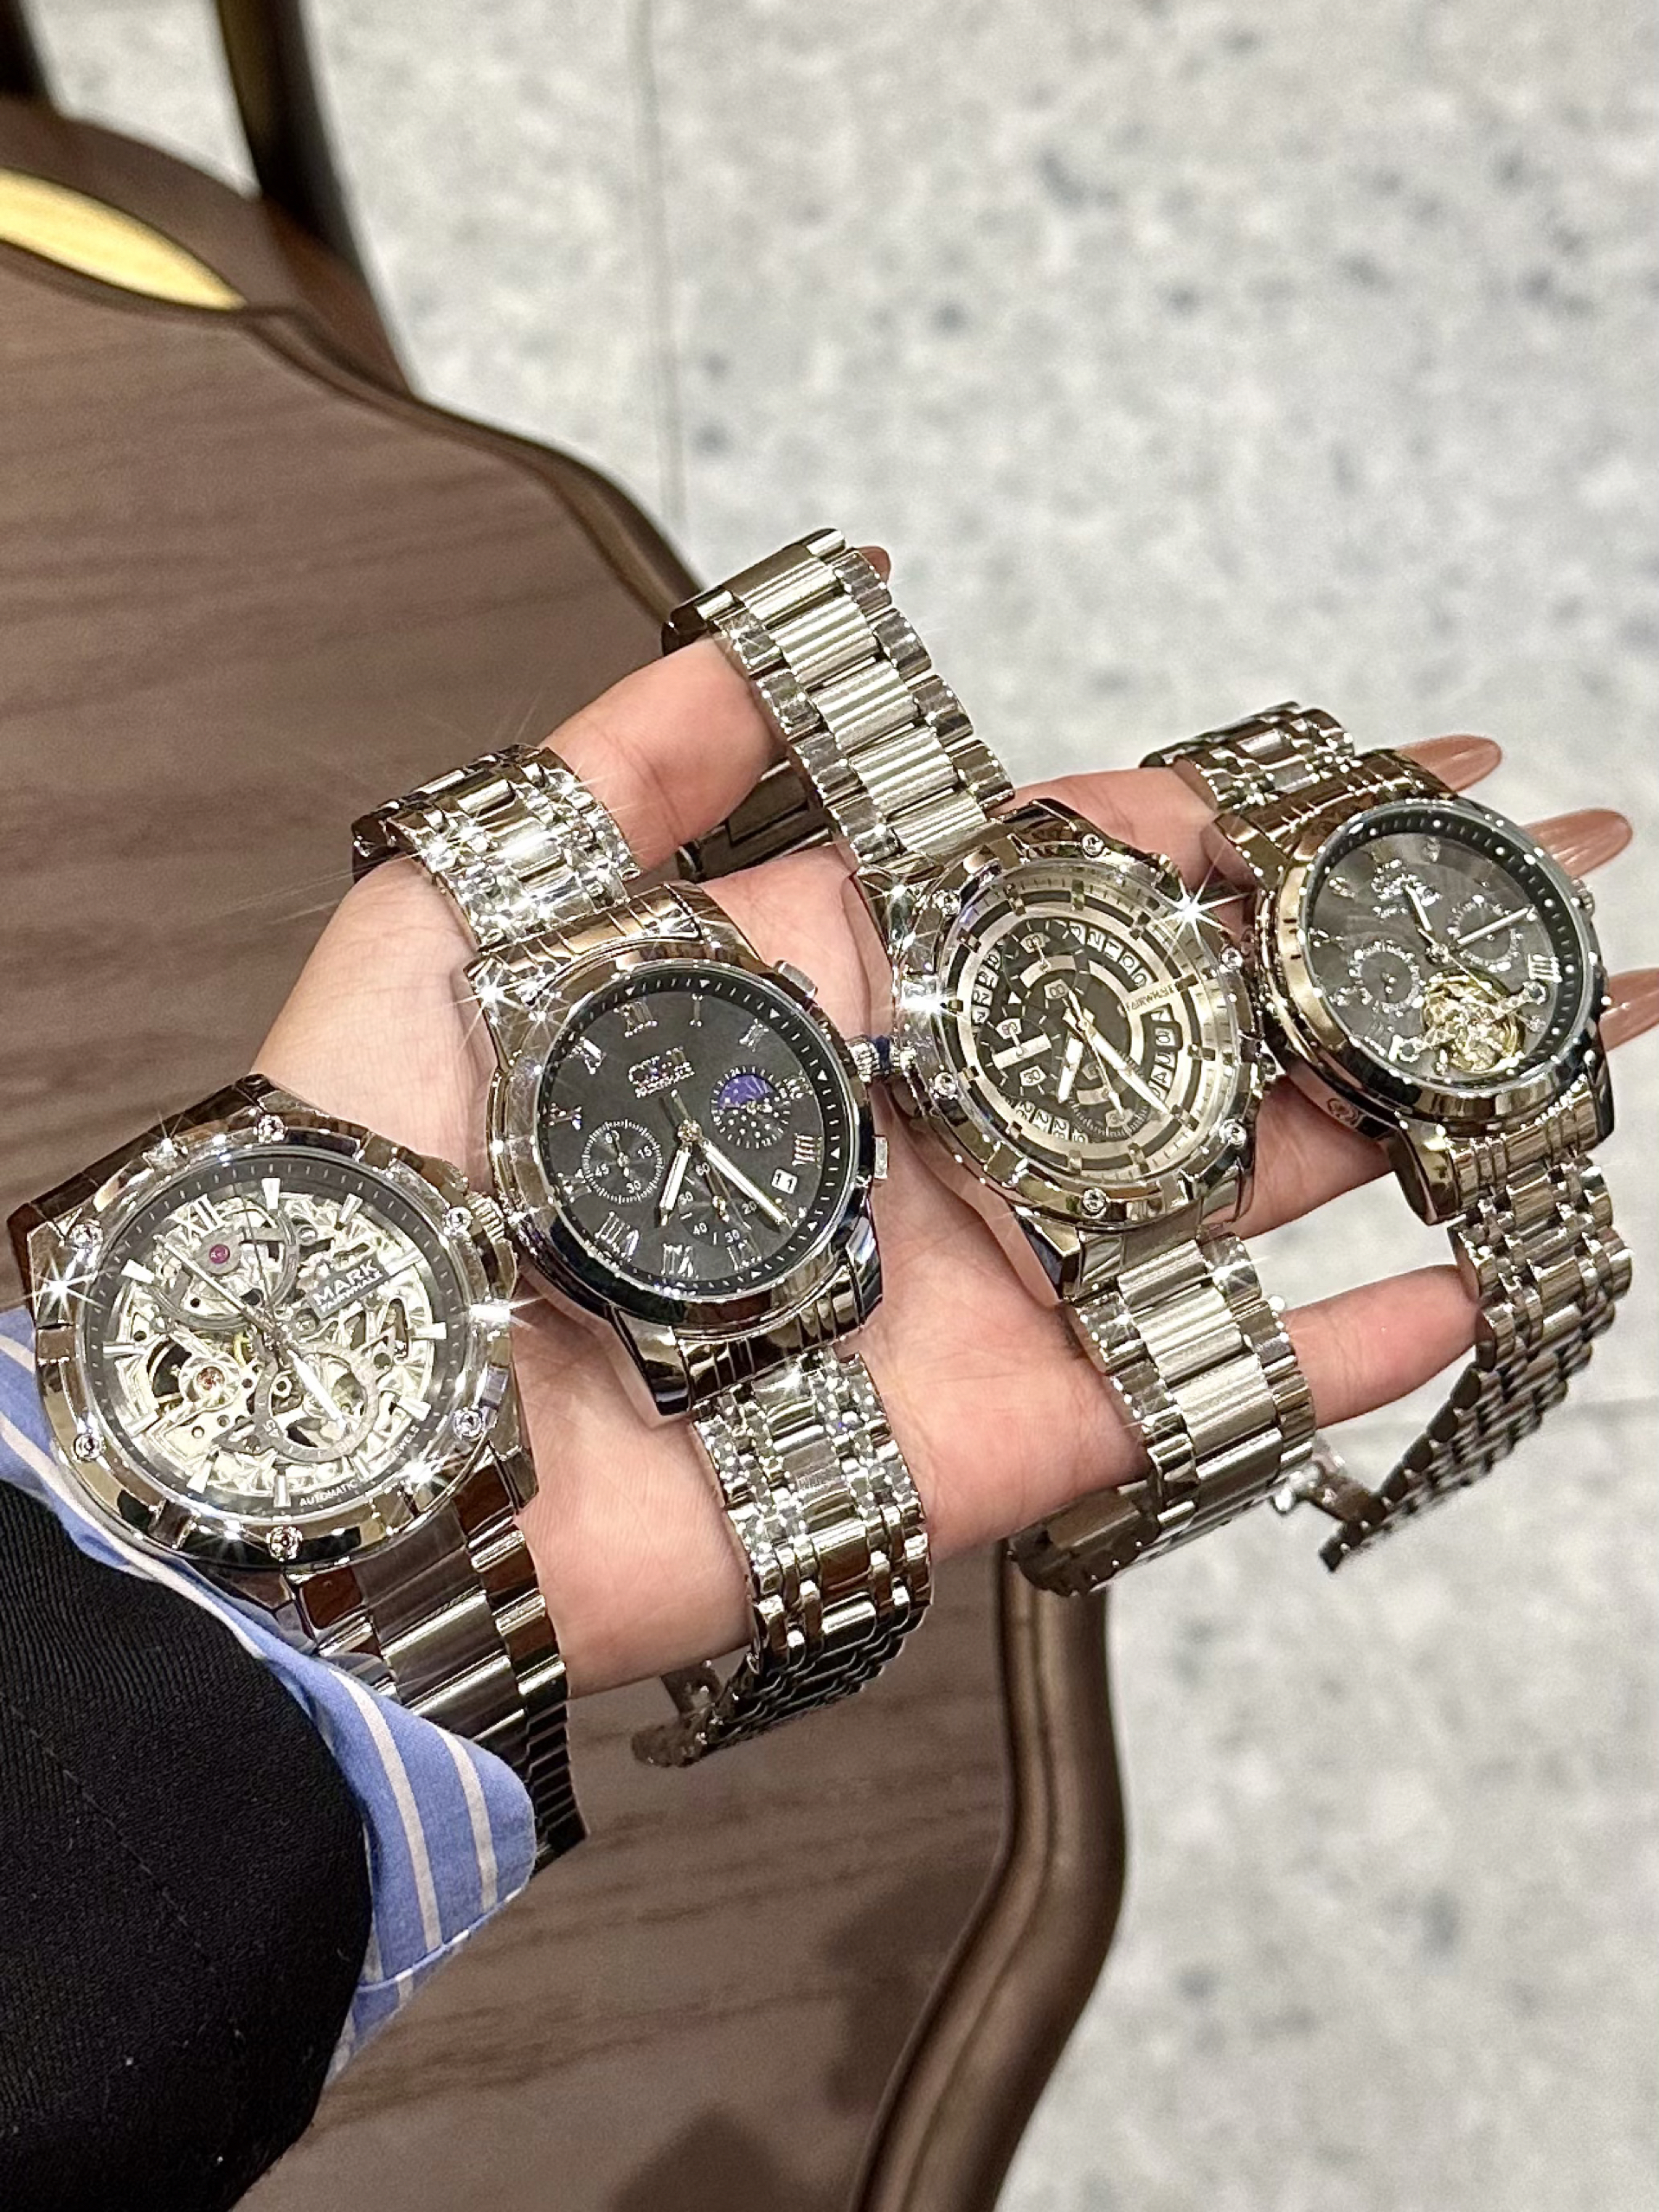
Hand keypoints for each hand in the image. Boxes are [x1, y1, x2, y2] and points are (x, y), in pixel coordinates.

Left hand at [261, 556, 1658, 1695]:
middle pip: (1203, 1022)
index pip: (1075, 885)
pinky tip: (1480, 1269)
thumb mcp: (492, 889)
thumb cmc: (387, 1155)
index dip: (1230, 819)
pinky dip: (1341, 1349)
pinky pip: (1206, 1393)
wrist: (351, 1441)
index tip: (1366, 762)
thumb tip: (840, 583)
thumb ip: (650, 743)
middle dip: (1374, 943)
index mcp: (844, 998)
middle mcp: (943, 1132)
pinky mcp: (1008, 1444)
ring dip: (1419, 1111)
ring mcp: (992, 1289)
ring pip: (1246, 1188)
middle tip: (1548, 866)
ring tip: (1583, 1028)